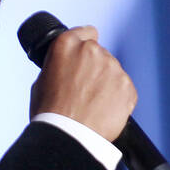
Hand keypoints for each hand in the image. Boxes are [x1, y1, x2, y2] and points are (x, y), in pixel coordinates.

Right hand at [28, 25, 135, 140]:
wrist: (69, 137)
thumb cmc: (50, 113)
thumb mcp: (42, 80)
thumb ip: (59, 65)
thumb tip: (68, 67)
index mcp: (67, 44)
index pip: (87, 32)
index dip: (85, 44)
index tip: (84, 57)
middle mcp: (93, 51)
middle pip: (100, 54)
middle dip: (94, 69)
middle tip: (83, 91)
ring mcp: (113, 68)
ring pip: (112, 72)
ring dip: (106, 84)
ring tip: (92, 105)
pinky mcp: (127, 87)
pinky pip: (124, 89)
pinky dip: (117, 99)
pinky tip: (103, 111)